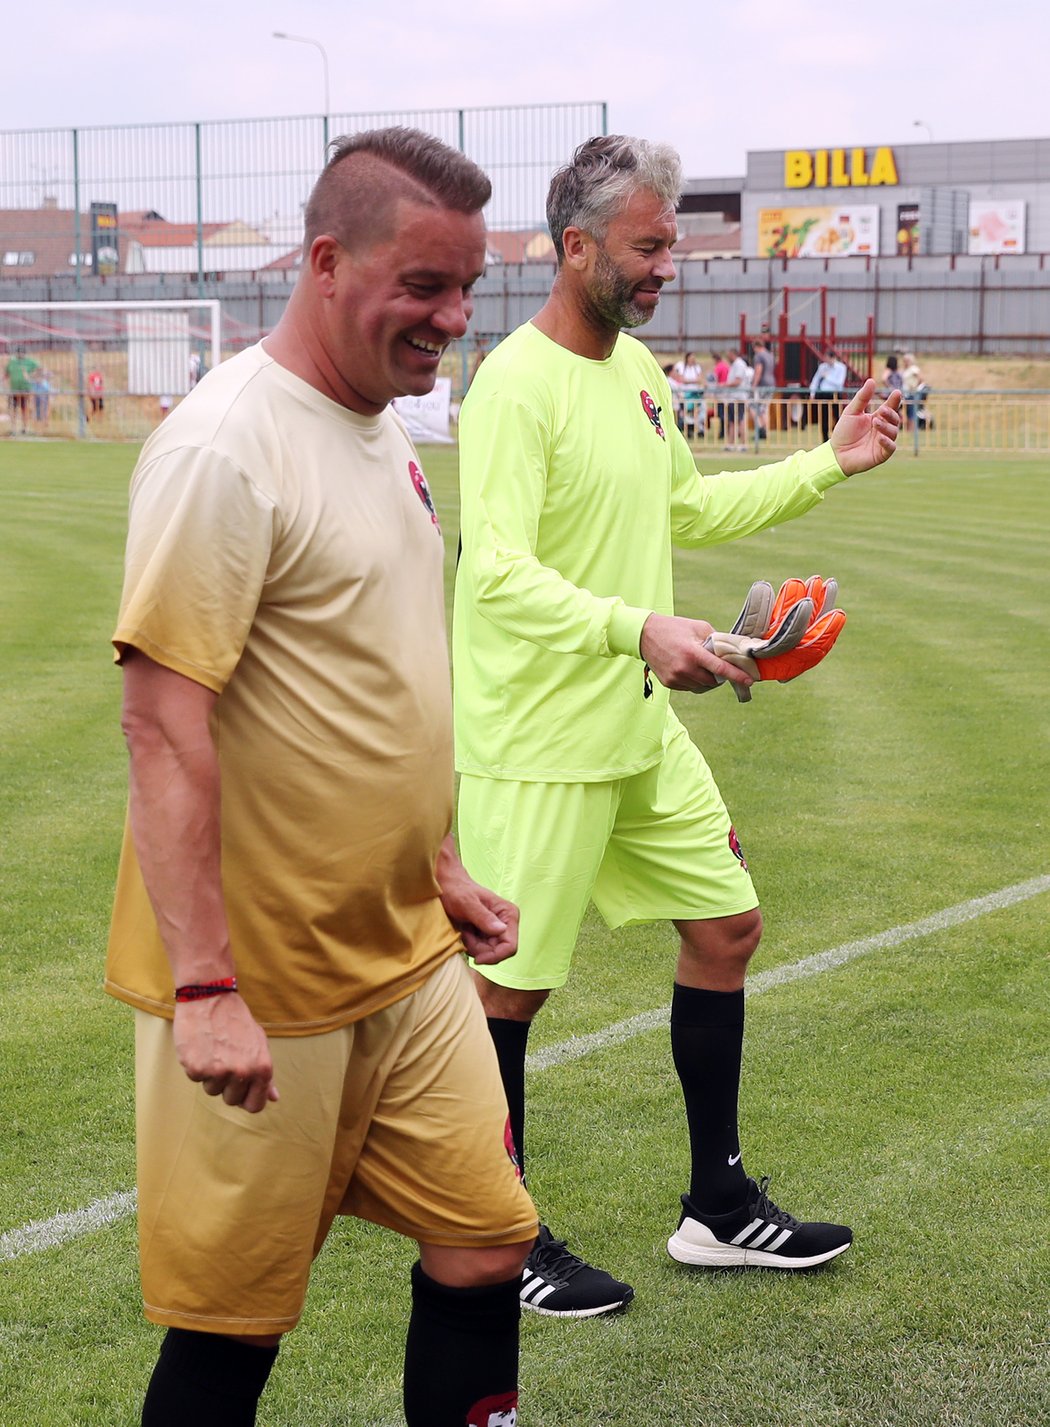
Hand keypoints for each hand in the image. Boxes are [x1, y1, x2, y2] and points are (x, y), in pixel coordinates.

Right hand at [173, 994, 278, 1113]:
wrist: (210, 998)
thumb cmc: (235, 1020)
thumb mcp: (259, 1043)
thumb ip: (266, 1074)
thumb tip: (274, 1098)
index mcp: (262, 1068)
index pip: (255, 1106)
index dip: (246, 1099)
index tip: (240, 1090)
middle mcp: (243, 1072)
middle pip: (232, 1101)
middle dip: (227, 1086)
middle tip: (224, 1060)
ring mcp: (219, 1072)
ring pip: (212, 1091)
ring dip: (210, 1075)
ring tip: (213, 1050)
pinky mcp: (197, 1068)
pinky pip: (195, 1079)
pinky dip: (195, 1066)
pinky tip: (200, 1047)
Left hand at [436, 837, 519, 964]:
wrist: (446, 884)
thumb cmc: (455, 889)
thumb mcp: (466, 903)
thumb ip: (483, 917)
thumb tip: (501, 930)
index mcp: (508, 914)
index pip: (510, 946)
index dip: (494, 956)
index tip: (476, 957)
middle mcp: (506, 923)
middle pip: (498, 952)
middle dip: (480, 950)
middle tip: (465, 934)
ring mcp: (497, 929)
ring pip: (489, 953)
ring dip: (473, 947)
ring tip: (464, 930)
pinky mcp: (487, 933)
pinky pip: (481, 950)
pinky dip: (470, 945)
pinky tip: (464, 932)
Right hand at [639, 612, 753, 693]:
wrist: (645, 635)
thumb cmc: (674, 628)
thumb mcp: (698, 627)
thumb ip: (717, 640)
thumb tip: (734, 650)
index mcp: (693, 653)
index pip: (720, 668)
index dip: (737, 675)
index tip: (750, 680)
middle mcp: (684, 668)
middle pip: (713, 681)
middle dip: (720, 675)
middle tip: (719, 666)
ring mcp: (676, 678)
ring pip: (702, 686)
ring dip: (708, 679)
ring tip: (701, 665)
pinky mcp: (670, 683)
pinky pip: (691, 688)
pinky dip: (696, 681)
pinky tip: (691, 669)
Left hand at [830, 379, 901, 474]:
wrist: (835, 454)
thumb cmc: (844, 433)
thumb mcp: (851, 412)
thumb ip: (862, 398)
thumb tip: (871, 380)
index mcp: (878, 418)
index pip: (890, 408)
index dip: (894, 401)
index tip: (896, 392)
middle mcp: (883, 429)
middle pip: (895, 419)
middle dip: (890, 414)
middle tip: (883, 410)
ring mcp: (883, 442)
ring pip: (893, 432)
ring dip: (886, 426)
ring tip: (875, 422)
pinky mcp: (881, 454)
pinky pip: (890, 448)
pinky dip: (887, 442)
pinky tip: (879, 437)